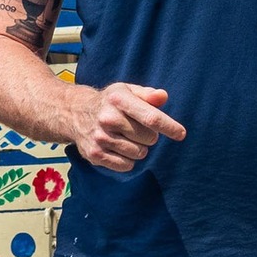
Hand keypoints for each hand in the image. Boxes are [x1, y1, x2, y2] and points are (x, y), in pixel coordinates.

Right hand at [70, 82, 186, 171]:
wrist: (74, 113)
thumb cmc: (110, 102)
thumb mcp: (127, 91)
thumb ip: (147, 95)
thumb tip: (163, 97)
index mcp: (119, 99)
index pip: (150, 117)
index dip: (169, 127)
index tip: (181, 134)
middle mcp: (108, 119)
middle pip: (149, 138)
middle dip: (150, 136)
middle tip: (138, 129)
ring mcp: (100, 138)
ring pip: (139, 153)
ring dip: (139, 148)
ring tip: (126, 137)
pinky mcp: (95, 155)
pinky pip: (126, 165)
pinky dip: (128, 160)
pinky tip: (118, 148)